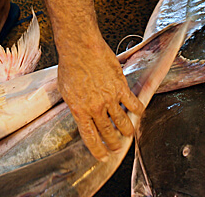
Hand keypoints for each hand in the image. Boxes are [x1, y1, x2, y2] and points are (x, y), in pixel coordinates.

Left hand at [57, 38, 143, 159]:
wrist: (80, 48)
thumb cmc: (70, 65)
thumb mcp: (66, 91)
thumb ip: (76, 105)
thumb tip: (82, 114)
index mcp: (80, 110)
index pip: (90, 137)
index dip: (97, 150)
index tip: (102, 157)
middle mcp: (95, 108)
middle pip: (108, 133)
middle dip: (114, 144)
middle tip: (117, 147)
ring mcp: (110, 98)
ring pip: (123, 122)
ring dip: (127, 131)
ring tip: (128, 134)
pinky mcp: (121, 87)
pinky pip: (133, 104)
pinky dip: (138, 110)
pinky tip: (138, 111)